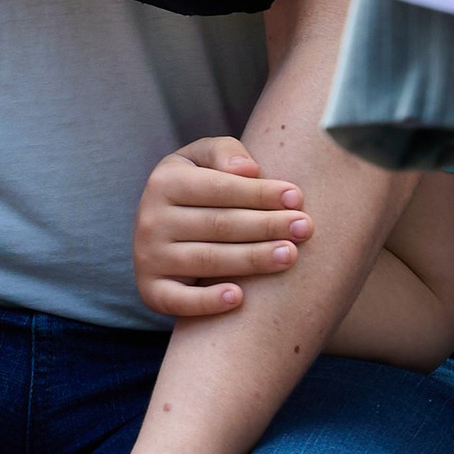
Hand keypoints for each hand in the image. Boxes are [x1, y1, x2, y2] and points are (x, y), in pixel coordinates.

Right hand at [133, 133, 310, 321]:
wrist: (161, 229)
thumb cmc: (198, 188)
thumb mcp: (202, 159)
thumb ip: (224, 152)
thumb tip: (249, 170)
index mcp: (164, 182)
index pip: (219, 188)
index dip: (259, 193)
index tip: (297, 197)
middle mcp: (150, 220)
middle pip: (218, 224)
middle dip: (265, 225)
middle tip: (305, 228)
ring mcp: (149, 257)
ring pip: (207, 260)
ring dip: (251, 259)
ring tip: (289, 255)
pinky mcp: (152, 291)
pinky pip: (178, 300)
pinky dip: (206, 301)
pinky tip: (239, 297)